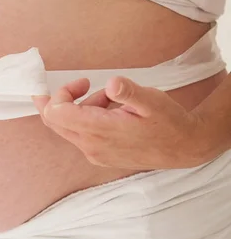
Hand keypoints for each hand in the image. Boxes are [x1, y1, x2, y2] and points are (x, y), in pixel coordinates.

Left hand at [32, 77, 210, 169]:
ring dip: (81, 108)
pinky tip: (112, 112)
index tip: (83, 82)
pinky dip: (87, 119)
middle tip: (80, 84)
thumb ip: (129, 92)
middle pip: (53, 122)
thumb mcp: (152, 100)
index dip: (61, 93)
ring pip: (68, 127)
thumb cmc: (170, 122)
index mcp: (99, 131)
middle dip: (60, 99)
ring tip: (111, 99)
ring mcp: (94, 154)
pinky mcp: (99, 156)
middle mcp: (91, 146)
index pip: (56, 113)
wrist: (185, 148)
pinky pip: (80, 135)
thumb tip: (112, 84)